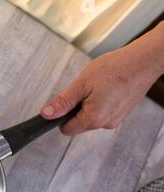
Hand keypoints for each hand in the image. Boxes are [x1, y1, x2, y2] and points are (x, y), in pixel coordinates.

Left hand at [40, 47, 161, 134]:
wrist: (144, 61)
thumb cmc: (116, 69)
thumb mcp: (81, 84)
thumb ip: (63, 102)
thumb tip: (46, 114)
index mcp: (94, 119)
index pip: (67, 129)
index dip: (60, 117)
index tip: (63, 103)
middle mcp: (106, 123)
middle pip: (79, 123)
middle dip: (76, 108)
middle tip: (84, 89)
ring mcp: (116, 119)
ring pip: (91, 117)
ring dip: (88, 104)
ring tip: (98, 86)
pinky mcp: (122, 113)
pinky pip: (103, 112)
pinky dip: (100, 102)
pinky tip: (106, 88)